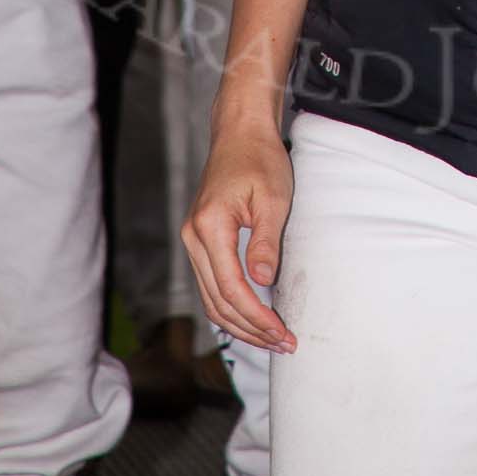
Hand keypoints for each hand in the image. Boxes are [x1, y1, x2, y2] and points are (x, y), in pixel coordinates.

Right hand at [182, 116, 295, 352]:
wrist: (239, 132)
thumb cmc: (259, 159)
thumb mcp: (273, 198)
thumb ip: (266, 241)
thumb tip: (262, 281)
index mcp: (210, 227)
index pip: (231, 288)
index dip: (257, 316)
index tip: (282, 331)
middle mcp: (194, 237)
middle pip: (218, 301)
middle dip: (251, 328)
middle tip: (283, 343)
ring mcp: (193, 239)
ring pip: (211, 298)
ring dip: (240, 322)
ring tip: (271, 338)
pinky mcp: (200, 240)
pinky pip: (212, 284)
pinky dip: (231, 306)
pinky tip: (252, 318)